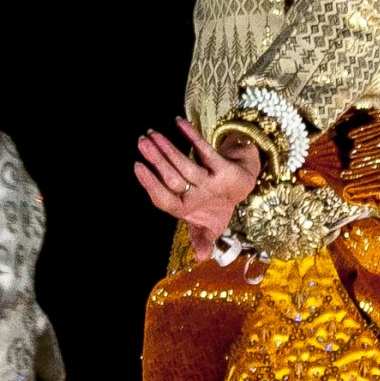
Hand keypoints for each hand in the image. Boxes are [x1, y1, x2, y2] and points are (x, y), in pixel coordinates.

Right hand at [134, 119, 261, 259]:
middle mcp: (201, 198)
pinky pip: (206, 150)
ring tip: (151, 133)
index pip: (164, 201)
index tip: (136, 166)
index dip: (150, 184)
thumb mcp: (206, 227)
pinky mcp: (226, 169)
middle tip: (141, 141)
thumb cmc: (214, 208)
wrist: (242, 190)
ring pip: (187, 164)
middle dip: (157, 160)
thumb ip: (197, 237)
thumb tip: (203, 258)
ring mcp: (214, 183)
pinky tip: (178, 122)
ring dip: (168, 148)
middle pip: (174, 179)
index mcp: (189, 212)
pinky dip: (192, 136)